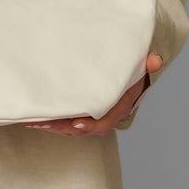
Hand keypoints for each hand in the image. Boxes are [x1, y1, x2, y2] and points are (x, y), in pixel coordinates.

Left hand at [24, 52, 162, 135]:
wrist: (131, 73)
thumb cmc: (134, 69)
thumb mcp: (142, 65)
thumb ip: (148, 63)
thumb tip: (155, 60)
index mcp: (119, 106)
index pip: (106, 120)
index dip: (91, 124)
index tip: (76, 123)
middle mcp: (106, 115)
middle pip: (83, 128)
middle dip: (63, 127)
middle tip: (43, 122)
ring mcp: (93, 116)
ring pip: (72, 127)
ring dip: (54, 126)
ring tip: (34, 121)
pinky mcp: (82, 113)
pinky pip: (66, 122)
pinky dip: (52, 121)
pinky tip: (35, 119)